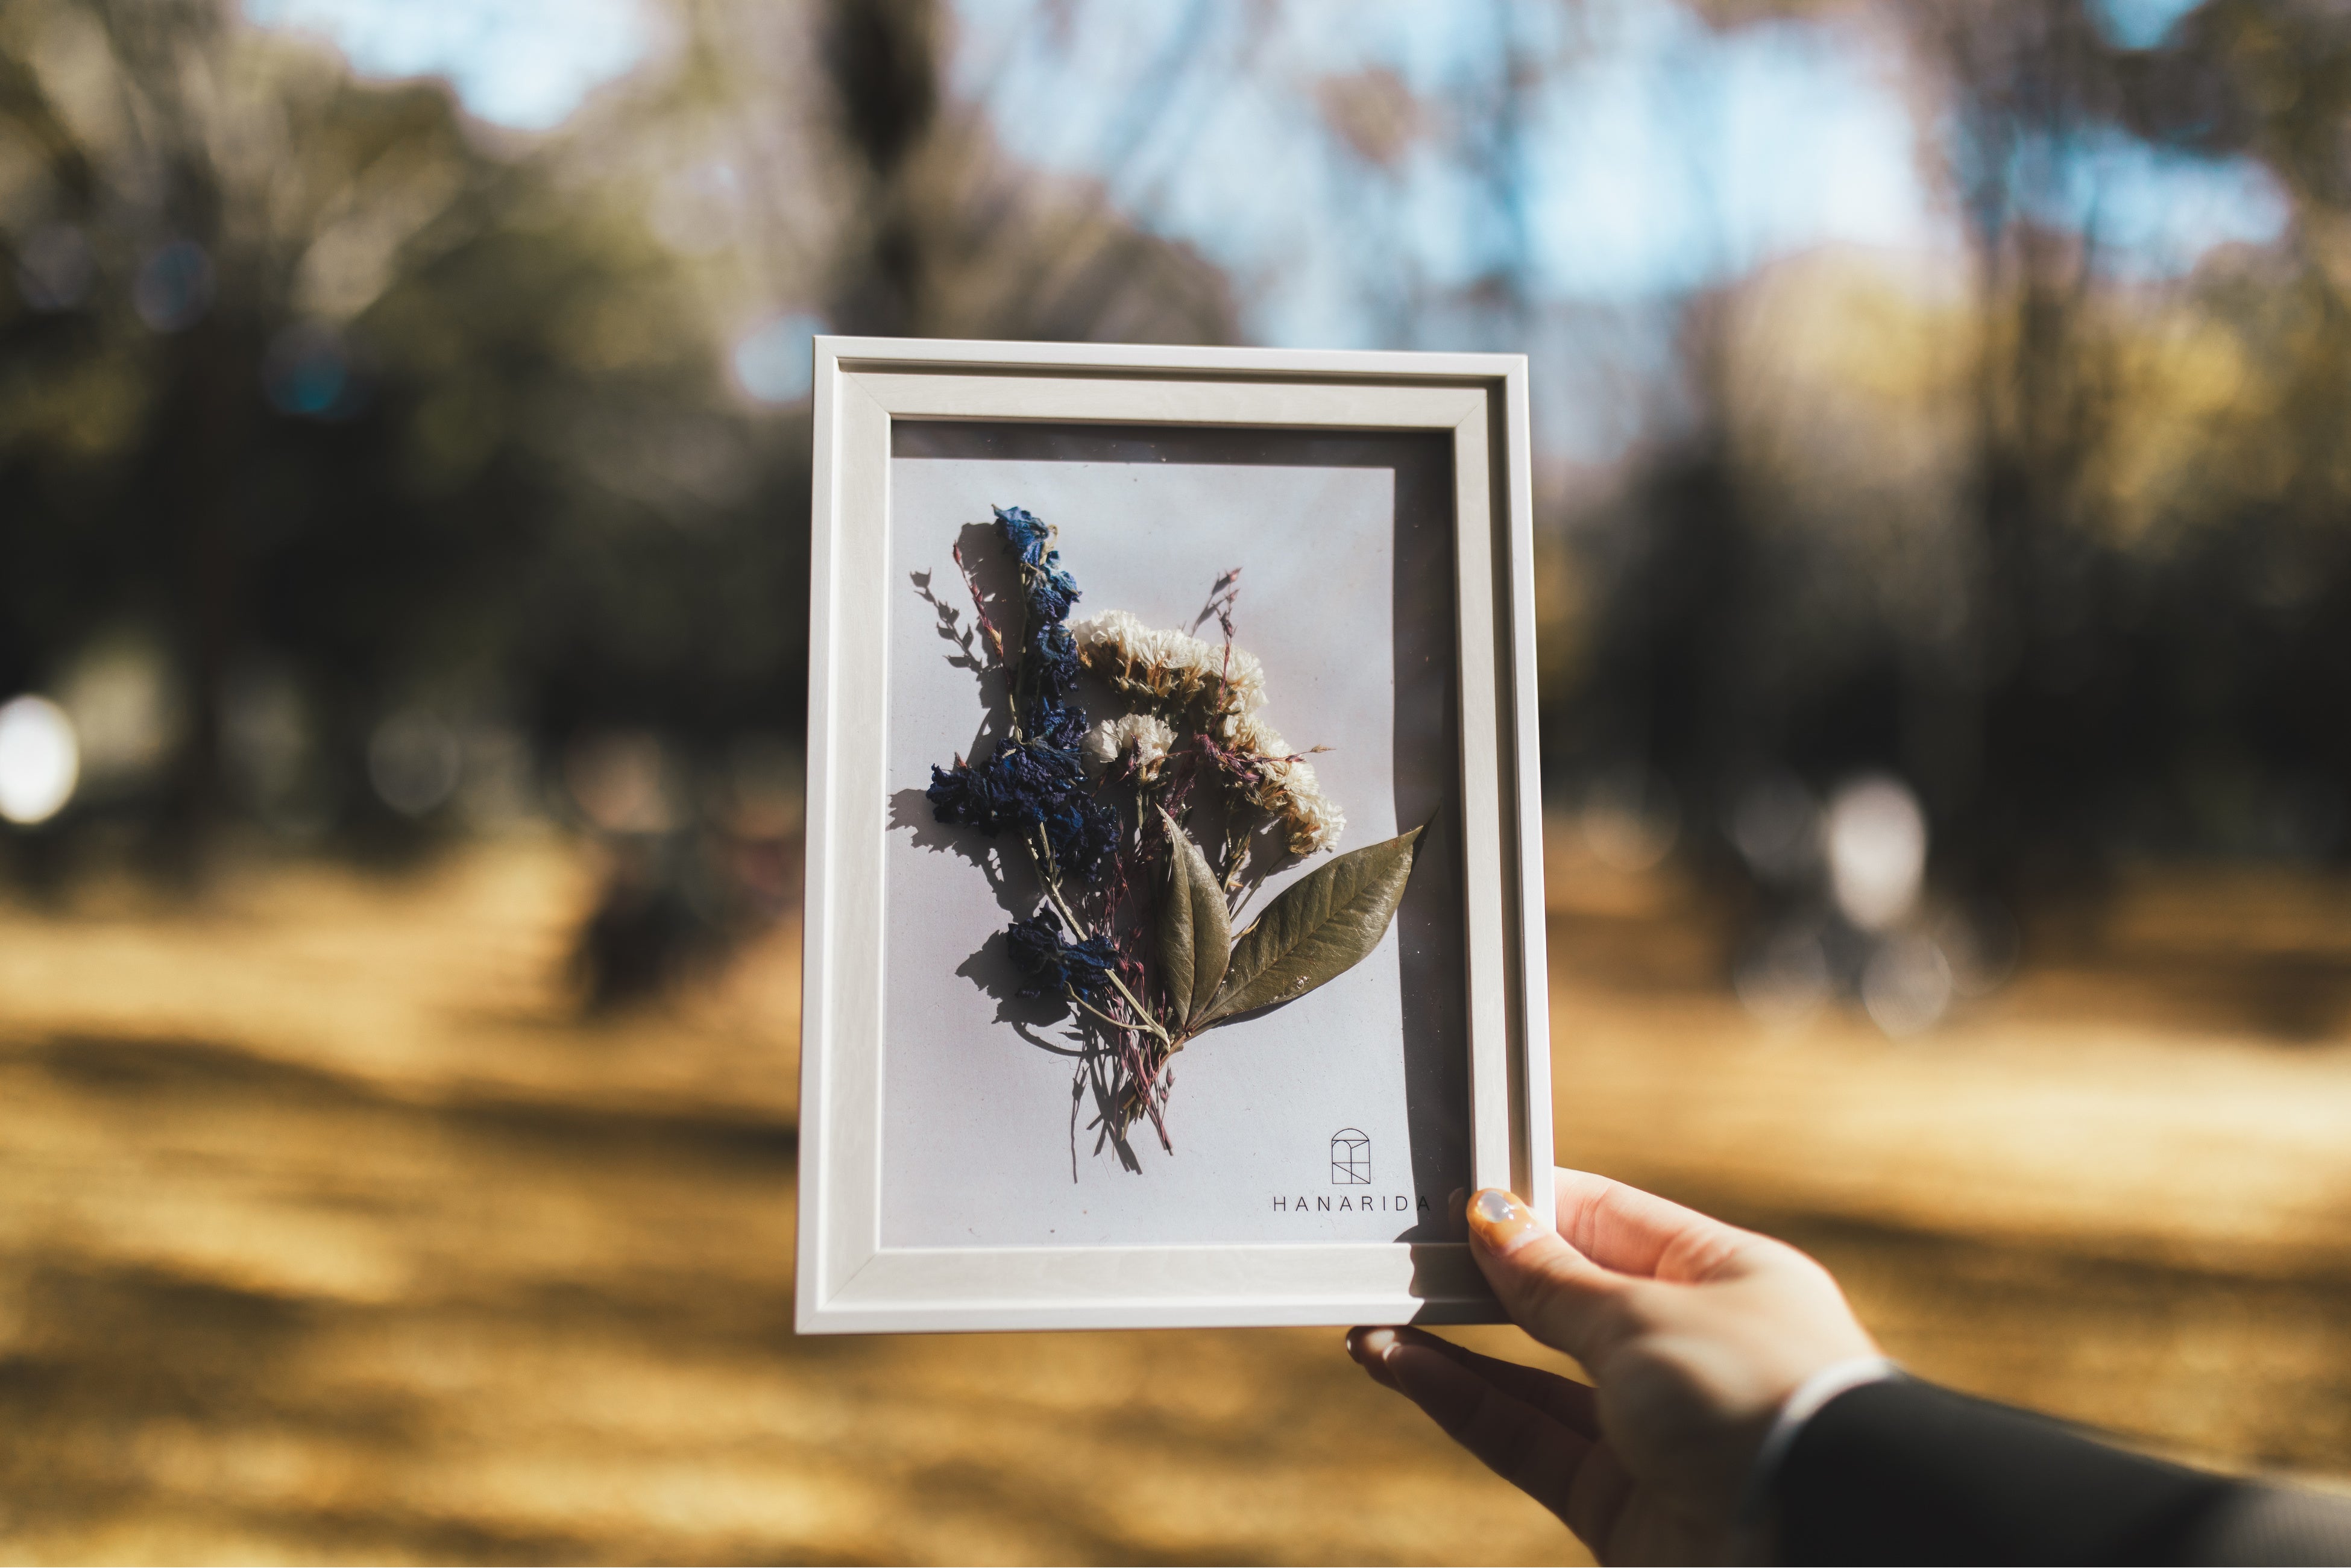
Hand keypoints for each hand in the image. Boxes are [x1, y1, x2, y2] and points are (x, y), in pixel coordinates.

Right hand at [1347, 1168, 1876, 1565]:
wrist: (1816, 1544)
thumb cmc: (1756, 1399)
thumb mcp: (1645, 1315)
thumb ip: (1556, 1280)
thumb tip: (1494, 1220)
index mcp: (1726, 1278)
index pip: (1611, 1221)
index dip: (1533, 1205)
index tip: (1458, 1192)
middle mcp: (1690, 1350)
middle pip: (1566, 1303)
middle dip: (1483, 1280)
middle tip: (1401, 1252)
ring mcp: (1653, 1432)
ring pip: (1532, 1378)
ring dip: (1452, 1348)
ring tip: (1373, 1316)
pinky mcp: (1619, 1503)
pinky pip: (1526, 1438)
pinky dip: (1461, 1402)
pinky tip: (1400, 1365)